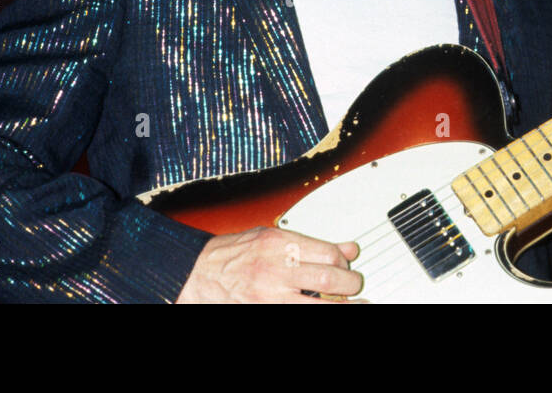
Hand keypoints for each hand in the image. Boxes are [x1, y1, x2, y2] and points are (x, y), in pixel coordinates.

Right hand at [175, 226, 364, 302]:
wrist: (197, 274)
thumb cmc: (233, 254)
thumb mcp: (273, 238)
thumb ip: (313, 244)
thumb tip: (349, 248)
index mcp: (279, 244)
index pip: (329, 254)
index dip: (344, 262)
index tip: (346, 265)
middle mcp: (276, 270)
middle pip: (331, 279)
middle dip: (350, 285)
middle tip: (354, 286)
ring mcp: (270, 296)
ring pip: (320, 305)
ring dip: (342, 305)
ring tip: (351, 303)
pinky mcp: (266, 311)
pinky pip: (300, 314)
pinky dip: (316, 311)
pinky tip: (324, 309)